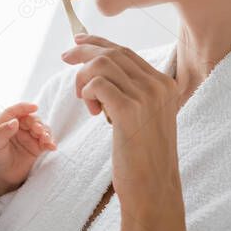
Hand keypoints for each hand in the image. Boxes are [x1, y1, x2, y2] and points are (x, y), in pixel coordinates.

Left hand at [0, 102, 56, 197]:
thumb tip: (15, 121)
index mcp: (4, 123)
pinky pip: (45, 142)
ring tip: (46, 140)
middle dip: (37, 123)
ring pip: (40, 129)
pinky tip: (52, 147)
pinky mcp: (36, 148)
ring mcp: (28, 137)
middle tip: (39, 131)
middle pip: (31, 119)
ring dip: (45, 132)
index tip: (34, 107)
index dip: (24, 107)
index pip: (14, 111)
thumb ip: (2, 132)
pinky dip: (50, 142)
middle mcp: (17, 128)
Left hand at [61, 33, 180, 218]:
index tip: (78, 42)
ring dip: (84, 78)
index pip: (126, 52)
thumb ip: (131, 93)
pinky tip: (92, 111)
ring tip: (85, 100)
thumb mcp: (145, 118)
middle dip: (84, 52)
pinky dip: (87, 93)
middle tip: (65, 59)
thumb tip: (100, 69)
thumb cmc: (144, 158)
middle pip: (113, 53)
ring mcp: (147, 97)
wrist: (154, 189)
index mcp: (165, 84)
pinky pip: (97, 84)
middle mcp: (159, 86)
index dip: (99, 43)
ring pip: (102, 64)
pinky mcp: (130, 111)